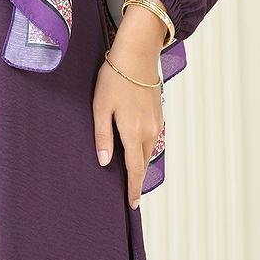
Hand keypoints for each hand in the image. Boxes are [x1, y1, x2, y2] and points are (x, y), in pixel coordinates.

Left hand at [92, 6, 164, 210]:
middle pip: (143, 162)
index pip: (135, 169)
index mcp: (133, 132)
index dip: (133, 188)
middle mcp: (149, 131)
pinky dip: (145, 148)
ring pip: (149, 150)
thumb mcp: (101, 107)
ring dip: (141, 163)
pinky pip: (152, 138)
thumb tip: (105, 162)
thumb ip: (103, 136)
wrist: (137, 54)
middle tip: (128, 193)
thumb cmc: (114, 79)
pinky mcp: (158, 113)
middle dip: (137, 178)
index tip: (131, 204)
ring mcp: (156, 122)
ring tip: (131, 174)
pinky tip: (136, 148)